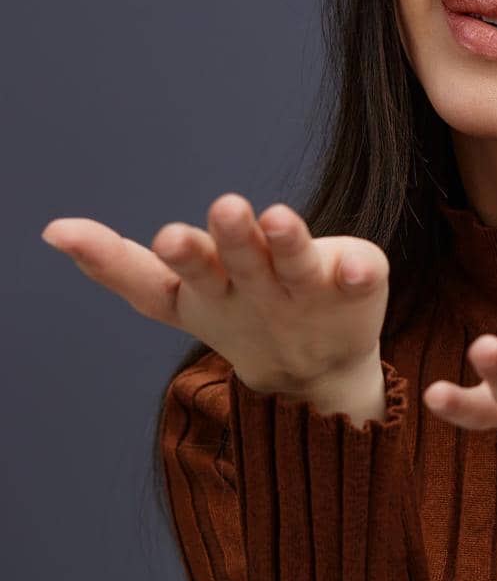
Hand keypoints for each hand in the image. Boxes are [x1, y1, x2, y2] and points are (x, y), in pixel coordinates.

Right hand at [41, 192, 390, 413]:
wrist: (316, 373)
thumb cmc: (238, 311)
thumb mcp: (177, 296)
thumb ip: (120, 266)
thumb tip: (51, 230)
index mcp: (209, 289)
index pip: (179, 279)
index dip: (177, 259)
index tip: (166, 235)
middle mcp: (256, 290)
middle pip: (240, 263)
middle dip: (231, 238)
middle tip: (226, 207)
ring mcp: (308, 291)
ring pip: (295, 264)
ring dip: (287, 241)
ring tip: (279, 216)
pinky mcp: (357, 288)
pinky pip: (362, 278)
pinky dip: (361, 272)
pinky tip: (361, 264)